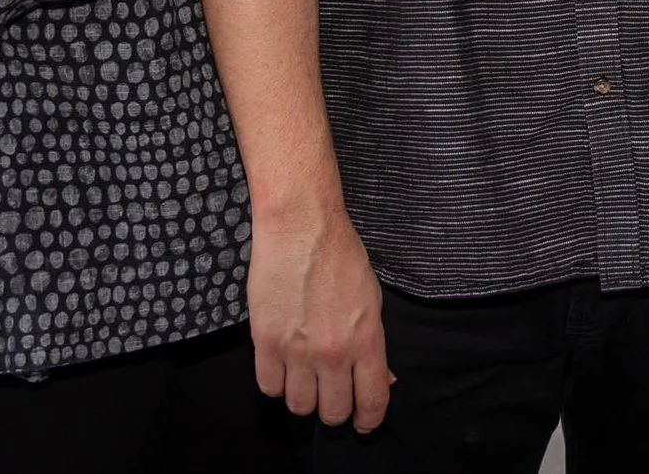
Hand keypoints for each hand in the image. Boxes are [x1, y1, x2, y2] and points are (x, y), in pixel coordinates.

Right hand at [248, 201, 391, 431]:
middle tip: (331, 395)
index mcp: (366, 340)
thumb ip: (374, 344)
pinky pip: (268, 386)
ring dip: (303, 397)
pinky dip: (276, 383)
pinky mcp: (265, 341)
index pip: (372, 401)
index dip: (369, 420)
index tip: (364, 422)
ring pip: (298, 405)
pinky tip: (282, 367)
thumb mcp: (371, 298)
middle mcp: (333, 352)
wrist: (300, 228)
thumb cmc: (340, 255)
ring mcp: (297, 350)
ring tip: (304, 379)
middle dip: (334, 409)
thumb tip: (383, 378)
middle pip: (332, 411)